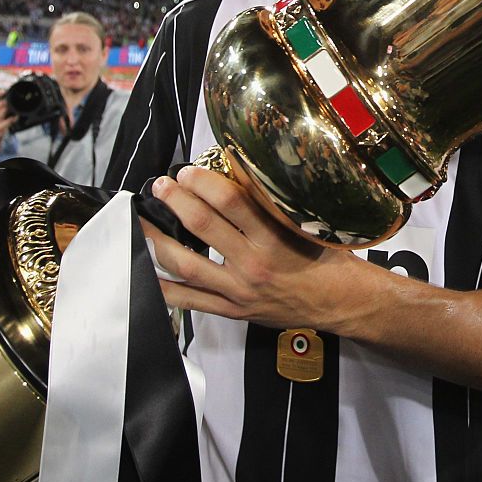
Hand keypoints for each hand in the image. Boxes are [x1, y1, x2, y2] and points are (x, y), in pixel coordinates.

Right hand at [0, 89, 16, 145]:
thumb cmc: (2, 119)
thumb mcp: (1, 110)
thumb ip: (4, 102)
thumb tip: (12, 93)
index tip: (3, 91)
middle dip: (4, 102)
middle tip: (10, 101)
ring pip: (2, 112)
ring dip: (8, 109)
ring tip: (13, 109)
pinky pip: (6, 122)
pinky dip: (11, 119)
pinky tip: (15, 117)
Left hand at [140, 166, 356, 330]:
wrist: (340, 303)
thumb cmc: (325, 258)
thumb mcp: (305, 223)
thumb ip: (269, 202)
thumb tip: (235, 170)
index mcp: (275, 239)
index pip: (232, 203)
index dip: (205, 182)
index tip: (189, 171)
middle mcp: (254, 266)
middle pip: (203, 228)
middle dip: (176, 201)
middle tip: (162, 185)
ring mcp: (239, 292)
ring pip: (187, 265)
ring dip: (158, 239)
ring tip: (141, 220)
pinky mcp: (232, 311)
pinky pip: (190, 301)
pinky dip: (164, 287)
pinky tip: (146, 271)